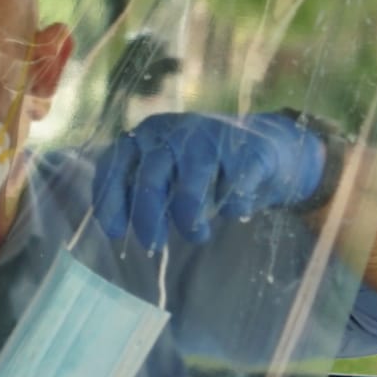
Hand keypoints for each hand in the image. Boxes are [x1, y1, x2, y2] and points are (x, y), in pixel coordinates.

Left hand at [92, 112, 324, 247]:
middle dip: (148, 219)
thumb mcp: (167, 173)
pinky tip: (234, 212)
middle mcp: (175, 131)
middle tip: (153, 246)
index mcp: (146, 135)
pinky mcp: (248, 150)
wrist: (266, 146)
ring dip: (189, 220)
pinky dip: (232, 209)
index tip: (115, 232)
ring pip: (189, 187)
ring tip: (197, 236)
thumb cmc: (202, 168)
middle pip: (150, 179)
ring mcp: (212, 136)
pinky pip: (233, 190)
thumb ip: (142, 191)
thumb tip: (116, 228)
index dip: (111, 200)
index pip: (115, 165)